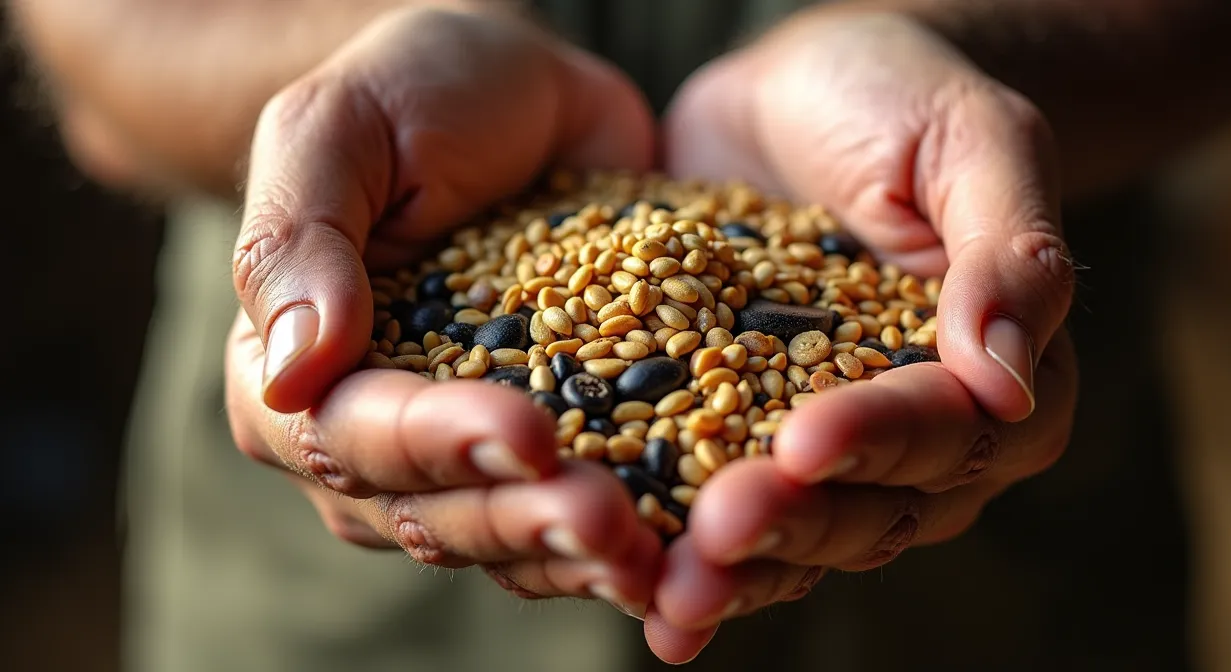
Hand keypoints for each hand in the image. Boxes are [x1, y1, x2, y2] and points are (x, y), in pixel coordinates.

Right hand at [224, 6, 660, 610]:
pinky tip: (680, 546)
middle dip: (519, 519)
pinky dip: (626, 539)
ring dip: (574, 555)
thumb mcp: (335, 130)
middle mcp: (373, 438)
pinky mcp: (556, 443)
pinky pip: (574, 512)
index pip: (350, 436)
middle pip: (431, 511)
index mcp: (297, 374)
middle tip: (604, 518)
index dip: (435, 445)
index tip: (522, 435)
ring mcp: (467, 453)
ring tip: (651, 554)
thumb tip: (291, 372)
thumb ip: (298, 241)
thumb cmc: (411, 96)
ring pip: (506, 537)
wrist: (516, 93)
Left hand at [646, 11, 1077, 661]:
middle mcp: (919, 438)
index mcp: (999, 377)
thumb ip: (1008, 251)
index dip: (878, 440)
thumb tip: (1009, 378)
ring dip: (739, 569)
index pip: (949, 428)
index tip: (803, 439)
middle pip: (871, 508)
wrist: (808, 92)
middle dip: (794, 524)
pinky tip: (642, 592)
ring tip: (672, 590)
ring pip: (798, 534)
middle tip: (719, 529)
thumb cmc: (907, 100)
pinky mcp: (741, 436)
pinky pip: (721, 509)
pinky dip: (684, 553)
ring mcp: (826, 447)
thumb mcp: (974, 141)